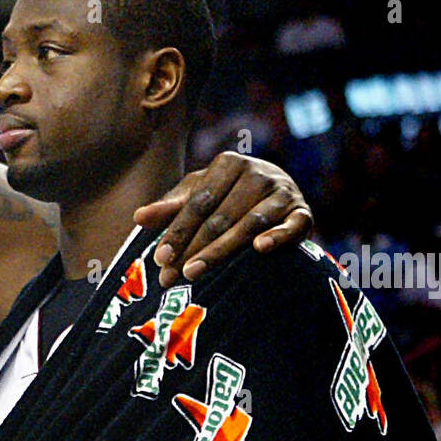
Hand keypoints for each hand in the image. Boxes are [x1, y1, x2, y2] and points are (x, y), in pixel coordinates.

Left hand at [134, 152, 312, 286]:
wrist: (278, 192)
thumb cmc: (228, 195)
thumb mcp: (199, 195)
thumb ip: (171, 207)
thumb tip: (138, 218)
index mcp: (228, 163)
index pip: (199, 203)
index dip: (178, 231)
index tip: (159, 258)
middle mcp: (257, 173)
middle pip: (219, 217)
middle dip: (192, 249)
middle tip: (169, 277)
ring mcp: (283, 191)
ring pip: (248, 224)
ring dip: (221, 251)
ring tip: (194, 273)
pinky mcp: (303, 212)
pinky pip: (291, 226)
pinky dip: (278, 236)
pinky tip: (259, 249)